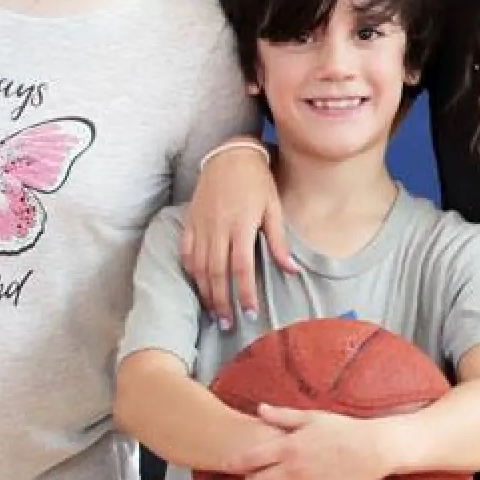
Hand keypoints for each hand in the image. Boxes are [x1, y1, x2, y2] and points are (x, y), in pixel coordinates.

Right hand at [179, 142, 294, 329]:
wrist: (230, 155)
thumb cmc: (257, 182)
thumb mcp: (274, 208)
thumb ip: (279, 242)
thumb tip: (292, 270)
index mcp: (241, 226)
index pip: (242, 268)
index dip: (245, 293)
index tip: (250, 312)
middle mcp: (217, 228)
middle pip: (217, 273)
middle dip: (222, 302)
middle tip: (228, 324)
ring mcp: (200, 226)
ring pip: (199, 267)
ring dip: (206, 293)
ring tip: (214, 312)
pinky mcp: (190, 222)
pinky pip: (186, 252)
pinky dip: (191, 271)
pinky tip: (198, 285)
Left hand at [244, 403, 397, 479]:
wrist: (373, 450)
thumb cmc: (343, 430)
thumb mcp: (312, 418)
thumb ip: (283, 416)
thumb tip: (259, 409)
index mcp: (287, 446)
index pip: (248, 459)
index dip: (233, 463)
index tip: (227, 464)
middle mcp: (292, 470)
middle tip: (255, 477)